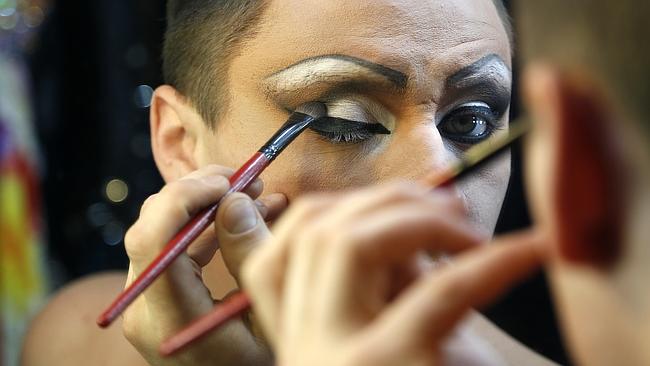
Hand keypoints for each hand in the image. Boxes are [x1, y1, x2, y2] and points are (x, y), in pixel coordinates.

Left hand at [121, 165, 282, 364]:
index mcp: (170, 320)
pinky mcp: (155, 299)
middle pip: (152, 228)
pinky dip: (206, 228)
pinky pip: (172, 249)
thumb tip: (237, 201)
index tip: (230, 181)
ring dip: (207, 207)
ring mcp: (145, 304)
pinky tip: (244, 220)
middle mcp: (144, 309)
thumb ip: (251, 258)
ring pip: (161, 231)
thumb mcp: (268, 317)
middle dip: (201, 193)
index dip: (186, 197)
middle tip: (249, 179)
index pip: (153, 240)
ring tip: (257, 195)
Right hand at [241, 183, 543, 365]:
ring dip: (419, 219)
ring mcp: (338, 360)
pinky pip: (441, 288)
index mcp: (299, 343)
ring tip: (472, 234)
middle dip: (386, 200)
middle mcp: (302, 350)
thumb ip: (386, 285)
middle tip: (450, 207)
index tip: (393, 210)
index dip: (331, 215)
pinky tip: (534, 250)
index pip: (273, 259)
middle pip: (314, 234)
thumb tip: (408, 219)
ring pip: (347, 243)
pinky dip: (495, 260)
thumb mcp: (398, 336)